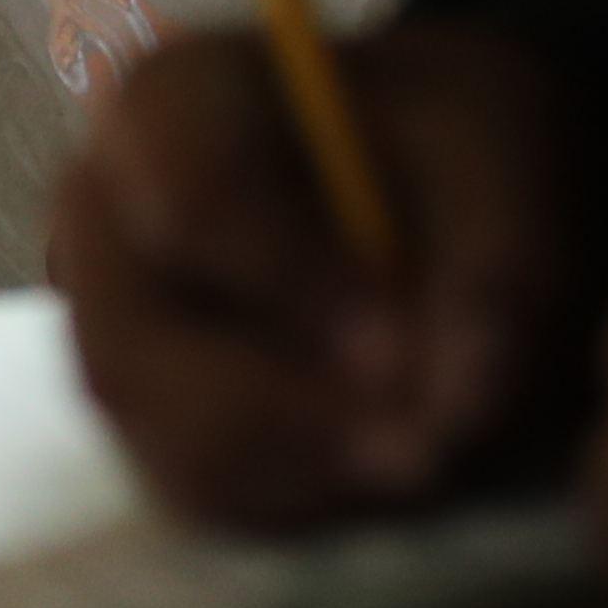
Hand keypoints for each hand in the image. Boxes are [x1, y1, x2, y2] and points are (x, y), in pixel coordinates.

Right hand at [46, 14, 582, 527]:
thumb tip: (463, 402)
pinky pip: (196, 494)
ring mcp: (112, 329)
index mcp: (170, 104)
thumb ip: (501, 261)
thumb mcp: (503, 154)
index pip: (184, 195)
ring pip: (162, 437)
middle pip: (133, 348)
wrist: (433, 186)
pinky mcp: (152, 420)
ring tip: (428, 461)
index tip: (400, 353)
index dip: (286, 281)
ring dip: (304, 472)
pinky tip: (387, 472)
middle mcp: (103, 219)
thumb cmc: (444, 143)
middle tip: (423, 450)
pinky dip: (301, 504)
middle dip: (284, 414)